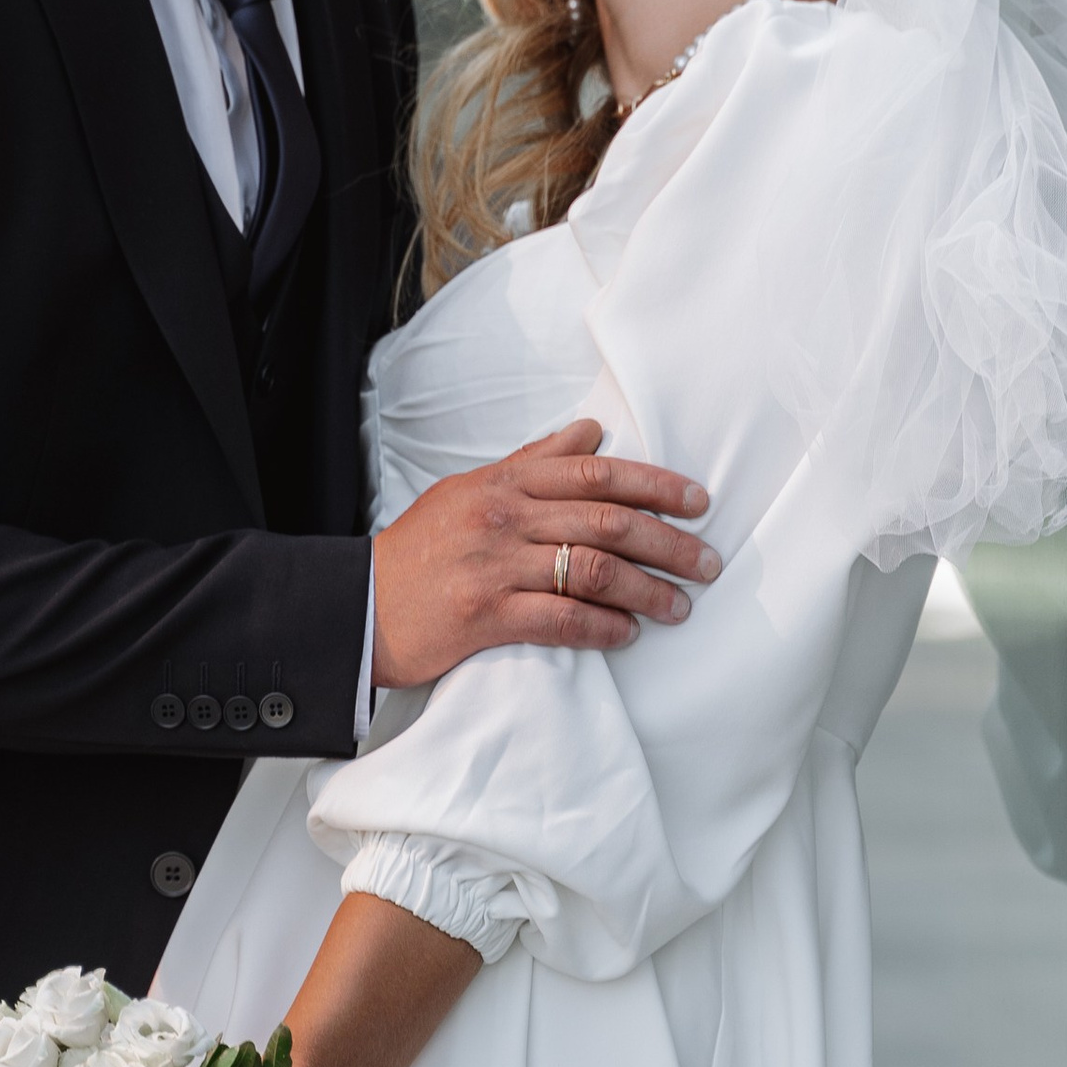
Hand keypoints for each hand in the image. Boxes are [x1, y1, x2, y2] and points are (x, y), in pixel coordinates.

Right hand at [370, 416, 717, 688]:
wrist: (358, 604)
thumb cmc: (419, 549)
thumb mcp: (471, 489)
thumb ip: (533, 462)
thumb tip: (591, 431)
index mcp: (505, 483)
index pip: (595, 472)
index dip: (655, 485)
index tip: (698, 502)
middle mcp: (504, 518)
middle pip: (607, 521)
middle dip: (669, 543)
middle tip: (709, 563)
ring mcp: (494, 566)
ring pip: (593, 570)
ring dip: (647, 591)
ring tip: (680, 607)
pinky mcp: (484, 616)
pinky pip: (559, 619)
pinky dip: (602, 628)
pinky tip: (627, 635)